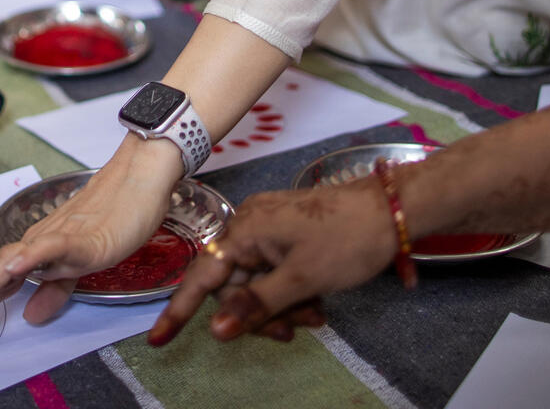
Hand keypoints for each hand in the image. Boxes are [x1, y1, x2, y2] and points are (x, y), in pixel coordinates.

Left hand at [0, 138, 180, 354]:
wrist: (140, 176)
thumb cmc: (115, 215)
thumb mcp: (82, 263)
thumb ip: (56, 287)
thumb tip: (30, 316)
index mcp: (35, 251)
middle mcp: (35, 243)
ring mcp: (55, 236)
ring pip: (9, 264)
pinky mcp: (81, 235)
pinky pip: (50, 246)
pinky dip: (29, 258)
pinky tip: (14, 270)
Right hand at [146, 181, 398, 346]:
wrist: (391, 209)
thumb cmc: (347, 240)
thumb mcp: (302, 281)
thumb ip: (256, 305)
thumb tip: (214, 331)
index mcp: (245, 231)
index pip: (202, 277)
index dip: (179, 311)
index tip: (158, 341)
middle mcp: (248, 224)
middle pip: (233, 285)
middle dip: (260, 312)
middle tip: (295, 330)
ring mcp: (268, 225)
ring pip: (256, 280)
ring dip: (280, 305)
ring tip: (315, 315)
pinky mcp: (286, 229)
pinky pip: (273, 268)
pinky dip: (289, 290)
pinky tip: (315, 301)